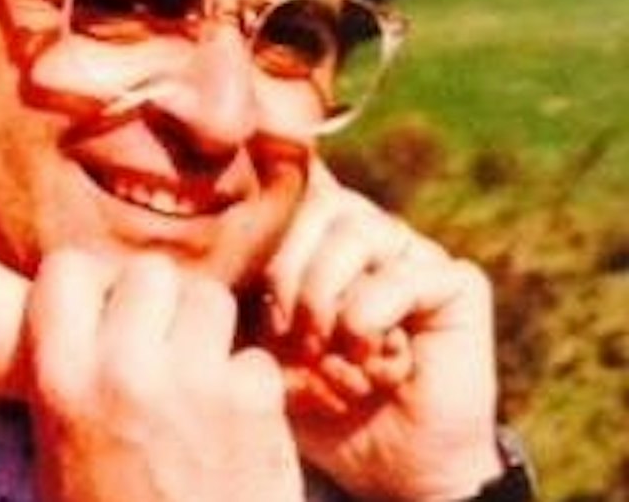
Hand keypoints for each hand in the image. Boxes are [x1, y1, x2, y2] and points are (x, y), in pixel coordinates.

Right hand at [26, 249, 302, 501]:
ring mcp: (196, 385)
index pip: (68, 270)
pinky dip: (248, 385)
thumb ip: (74, 373)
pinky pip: (254, 360)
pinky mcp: (255, 411)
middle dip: (156, 301)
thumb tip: (90, 314)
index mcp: (62, 381)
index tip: (100, 310)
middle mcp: (126, 371)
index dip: (89, 285)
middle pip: (149, 273)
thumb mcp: (60, 449)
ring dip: (205, 329)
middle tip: (156, 341)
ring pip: (209, 300)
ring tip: (197, 373)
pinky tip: (233, 422)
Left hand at [259, 166, 503, 500]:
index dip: (261, 222)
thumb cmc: (314, 401)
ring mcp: (413, 253)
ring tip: (324, 353)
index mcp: (317, 234)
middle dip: (285, 274)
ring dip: (325, 298)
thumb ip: (233, 293)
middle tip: (287, 336)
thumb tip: (196, 251)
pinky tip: (368, 364)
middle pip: (313, 205)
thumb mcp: (255, 345)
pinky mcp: (457, 284)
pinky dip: (369, 322)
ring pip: (354, 232)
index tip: (249, 290)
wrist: (386, 465)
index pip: (284, 186)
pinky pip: (400, 278)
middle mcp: (367, 232)